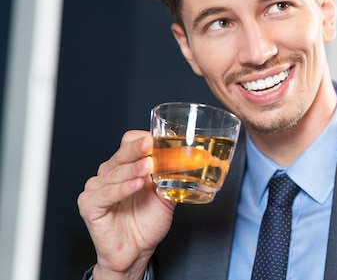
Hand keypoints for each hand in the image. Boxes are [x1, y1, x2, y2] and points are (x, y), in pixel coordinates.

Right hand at [77, 130, 175, 279]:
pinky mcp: (89, 205)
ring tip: (148, 167)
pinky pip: (106, 194)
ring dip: (132, 169)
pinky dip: (122, 189)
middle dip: (137, 149)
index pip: (129, 142)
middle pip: (121, 153)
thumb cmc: (147, 222)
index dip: (143, 140)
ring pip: (115, 172)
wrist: (136, 251)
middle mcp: (109, 173)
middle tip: (150, 145)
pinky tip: (136, 185)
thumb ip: (173, 176)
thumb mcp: (165, 194)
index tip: (158, 139)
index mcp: (126, 165)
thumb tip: (193, 161)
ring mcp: (97, 187)